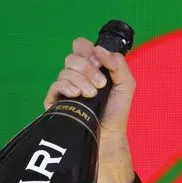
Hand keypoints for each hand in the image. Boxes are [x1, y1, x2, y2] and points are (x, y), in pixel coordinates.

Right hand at [44, 37, 136, 182]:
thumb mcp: (126, 85)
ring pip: (65, 70)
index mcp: (92, 69)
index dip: (87, 49)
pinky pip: (55, 84)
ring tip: (92, 95)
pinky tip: (77, 95)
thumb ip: (118, 64)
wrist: (107, 136)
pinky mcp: (55, 101)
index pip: (81, 47)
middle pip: (72, 57)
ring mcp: (65, 88)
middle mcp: (77, 75)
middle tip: (100, 85)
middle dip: (88, 68)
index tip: (98, 61)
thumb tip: (100, 50)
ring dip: (81, 80)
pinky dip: (67, 86)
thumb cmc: (116, 111)